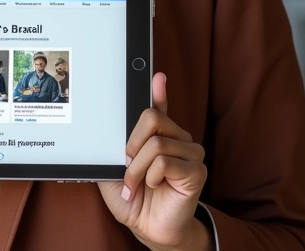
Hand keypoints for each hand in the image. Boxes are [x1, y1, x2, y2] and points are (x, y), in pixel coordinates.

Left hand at [98, 74, 209, 250]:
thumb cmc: (133, 198)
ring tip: (138, 183)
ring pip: (156, 143)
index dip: (158, 90)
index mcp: (158, 135)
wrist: (148, 228)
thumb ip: (114, 147)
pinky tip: (156, 187)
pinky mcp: (196, 170)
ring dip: (138, 168)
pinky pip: (165, 162)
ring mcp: (190, 152)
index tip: (157, 76)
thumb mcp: (114, 169)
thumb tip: (108, 130)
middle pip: (152, 118)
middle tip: (128, 165)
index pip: (159, 106)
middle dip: (132, 143)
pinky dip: (151, 176)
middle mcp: (177, 138)